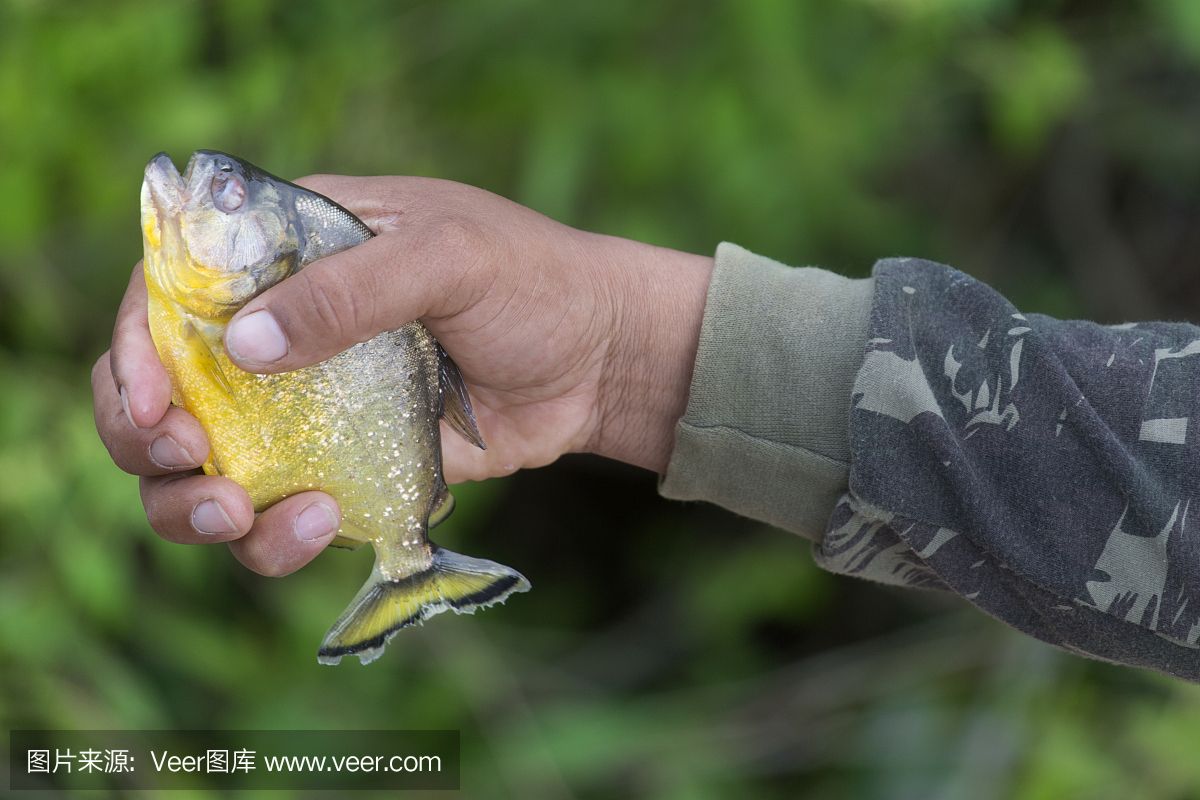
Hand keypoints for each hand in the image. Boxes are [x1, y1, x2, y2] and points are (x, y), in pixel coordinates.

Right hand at [93, 176, 712, 575]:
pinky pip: (277, 516)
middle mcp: (283, 331)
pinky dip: (275, 538)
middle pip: (161, 391)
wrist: (600, 361)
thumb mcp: (448, 257)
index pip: (170, 289)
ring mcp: (309, 408)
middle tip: (190, 462)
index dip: (136, 346)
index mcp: (290, 252)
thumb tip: (243, 343)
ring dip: (195, 506)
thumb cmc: (533, 283)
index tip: (151, 402)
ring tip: (247, 514)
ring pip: (204, 469)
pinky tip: (322, 525)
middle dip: (146, 438)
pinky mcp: (344, 469)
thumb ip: (352, 290)